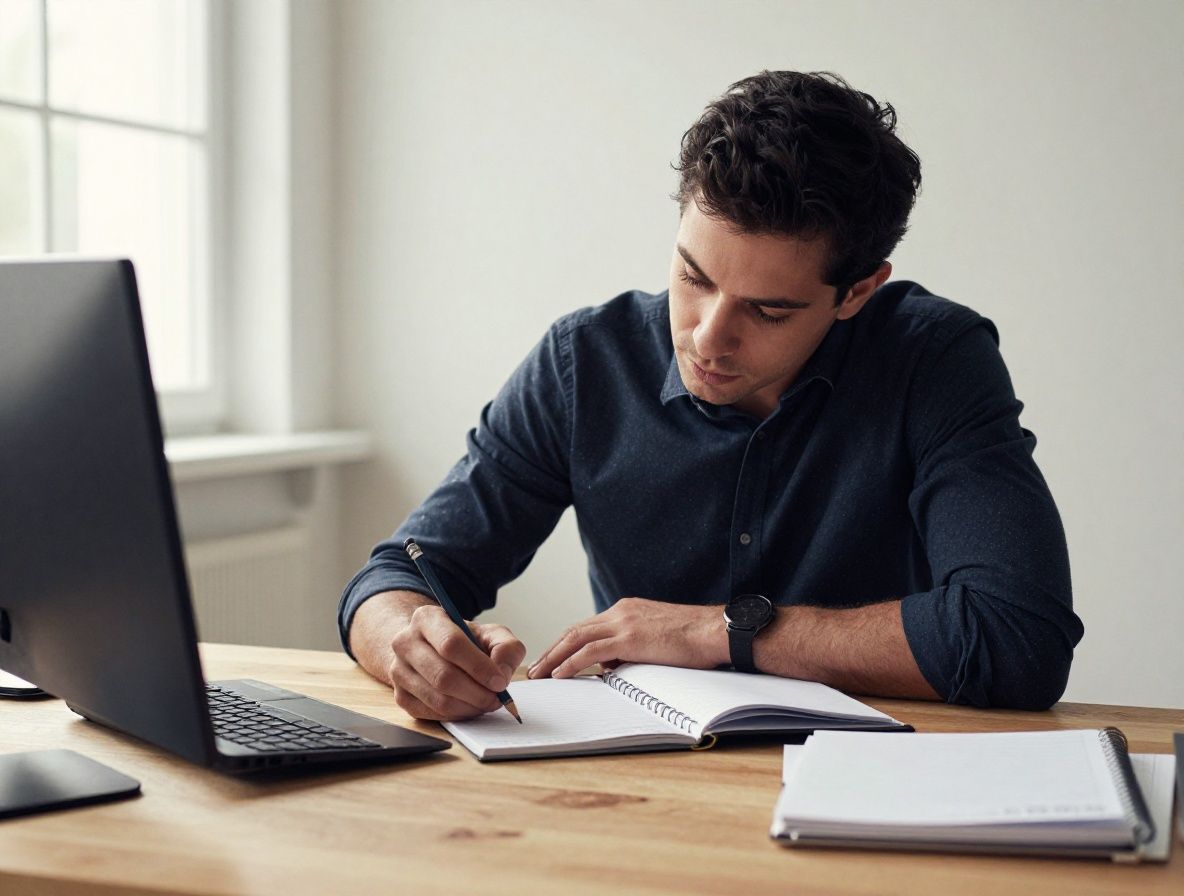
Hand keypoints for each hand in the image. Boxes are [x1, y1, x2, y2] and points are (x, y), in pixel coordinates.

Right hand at [388, 604, 526, 720]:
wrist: (432, 649)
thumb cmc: (464, 641)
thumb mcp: (490, 633)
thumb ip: (506, 647)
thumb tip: (502, 672)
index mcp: (426, 618)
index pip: (450, 645)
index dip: (479, 667)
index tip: (500, 681)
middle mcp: (405, 643)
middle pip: (443, 676)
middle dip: (477, 692)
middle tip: (497, 698)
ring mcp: (399, 671)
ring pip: (438, 699)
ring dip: (469, 706)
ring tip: (486, 702)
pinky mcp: (400, 696)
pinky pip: (432, 713)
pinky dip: (457, 715)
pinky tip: (469, 706)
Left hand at [527, 598, 727, 678]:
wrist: (714, 631)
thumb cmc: (694, 639)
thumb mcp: (655, 639)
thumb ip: (630, 646)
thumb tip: (610, 664)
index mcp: (626, 609)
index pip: (587, 627)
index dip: (566, 643)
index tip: (552, 658)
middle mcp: (620, 611)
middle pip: (575, 630)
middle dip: (552, 650)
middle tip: (535, 668)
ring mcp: (623, 623)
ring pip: (576, 639)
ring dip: (554, 657)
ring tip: (538, 675)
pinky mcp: (629, 638)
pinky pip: (589, 652)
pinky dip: (570, 663)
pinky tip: (559, 675)